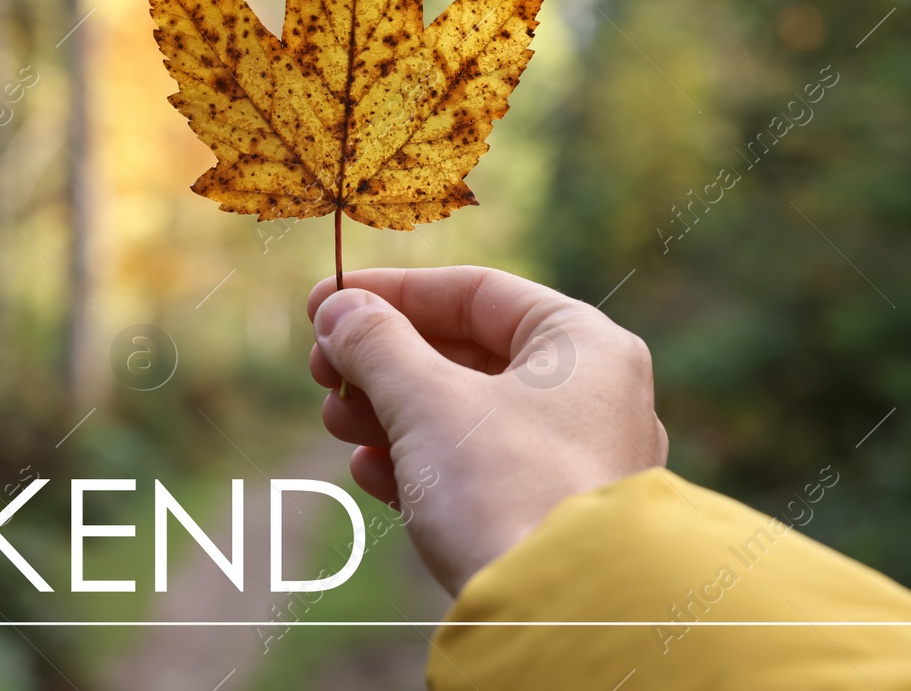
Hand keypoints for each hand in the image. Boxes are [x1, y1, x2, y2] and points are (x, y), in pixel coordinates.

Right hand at [308, 266, 666, 595]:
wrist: (558, 618)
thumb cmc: (506, 489)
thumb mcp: (428, 402)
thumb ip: (377, 345)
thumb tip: (338, 310)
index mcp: (583, 344)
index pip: (476, 292)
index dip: (392, 293)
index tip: (326, 302)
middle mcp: (591, 394)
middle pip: (467, 353)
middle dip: (383, 361)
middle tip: (320, 370)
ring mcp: (575, 458)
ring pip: (466, 413)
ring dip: (390, 411)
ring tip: (336, 421)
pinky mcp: (549, 514)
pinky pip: (477, 469)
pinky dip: (419, 461)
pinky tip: (369, 471)